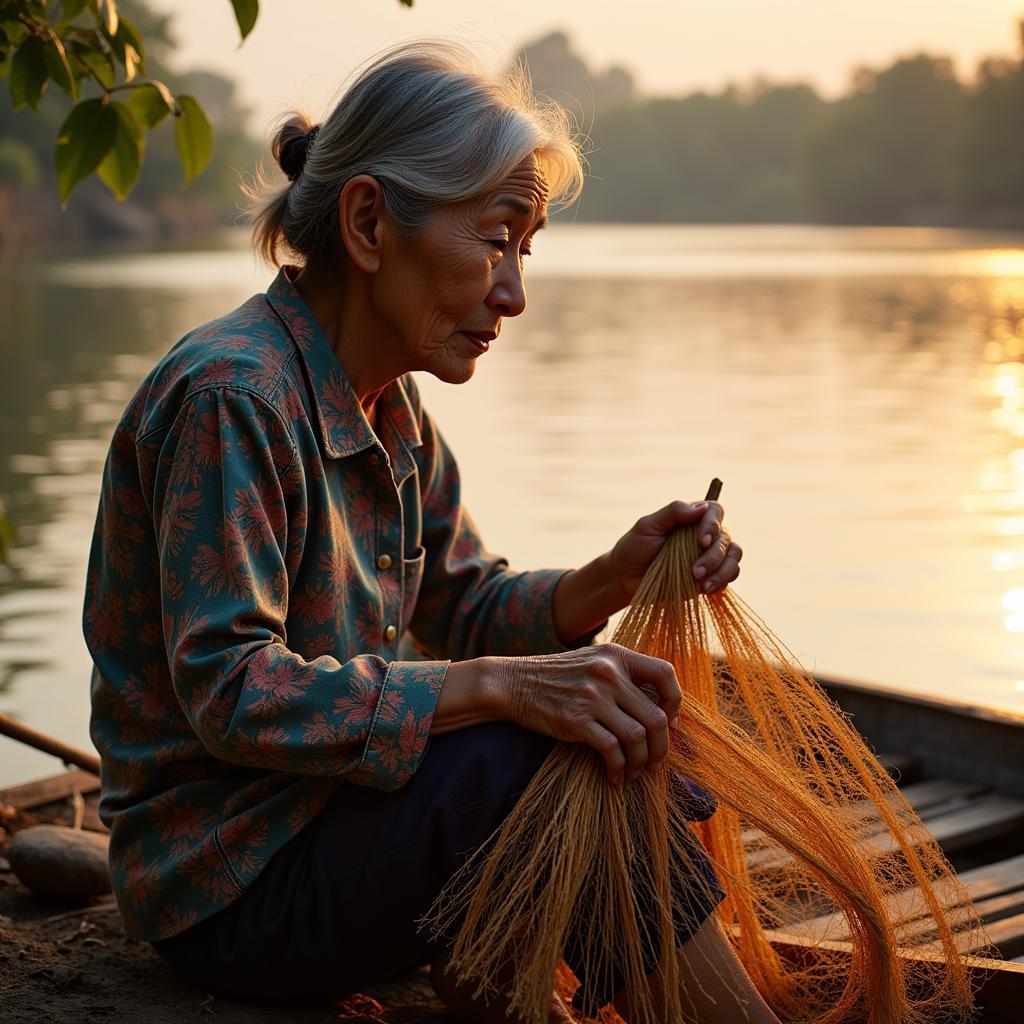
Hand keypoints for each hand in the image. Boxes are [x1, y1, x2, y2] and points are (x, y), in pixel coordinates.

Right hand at [492, 643, 680, 783]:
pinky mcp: (576, 720)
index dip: (675, 701)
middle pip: (656, 716)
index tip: (671, 723)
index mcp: (616, 655)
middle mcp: (608, 673)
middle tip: (656, 764)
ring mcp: (592, 696)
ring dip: (642, 762)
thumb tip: (660, 709)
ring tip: (635, 772)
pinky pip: (612, 750)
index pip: (665, 673)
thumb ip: (623, 676)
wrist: (512, 683)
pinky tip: (615, 776)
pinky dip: (618, 768)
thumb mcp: (592, 662)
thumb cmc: (556, 677)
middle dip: (662, 747)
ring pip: (637, 737)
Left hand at [608, 498, 742, 601]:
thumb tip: (702, 507)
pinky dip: (721, 582)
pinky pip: (729, 577)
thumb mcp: (647, 526)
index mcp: (691, 519)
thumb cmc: (634, 547)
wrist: (625, 578)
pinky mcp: (709, 577)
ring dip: (723, 571)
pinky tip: (705, 590)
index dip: (713, 525)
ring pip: (733, 557)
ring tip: (703, 585)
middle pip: (726, 539)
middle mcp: (704, 536)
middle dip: (714, 556)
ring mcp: (709, 557)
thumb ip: (673, 512)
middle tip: (695, 571)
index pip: (715, 512)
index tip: (701, 540)